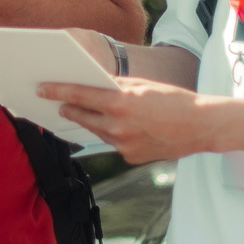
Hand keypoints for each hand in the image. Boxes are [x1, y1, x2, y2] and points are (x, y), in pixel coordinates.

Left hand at [41, 77, 224, 165]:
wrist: (201, 126)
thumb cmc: (174, 101)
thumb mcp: (144, 86)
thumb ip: (117, 86)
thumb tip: (94, 86)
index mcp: (120, 102)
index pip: (79, 95)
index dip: (57, 92)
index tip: (42, 89)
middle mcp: (118, 126)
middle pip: (83, 116)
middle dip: (70, 109)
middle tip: (57, 103)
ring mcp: (123, 145)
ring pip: (97, 131)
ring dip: (91, 121)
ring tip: (83, 113)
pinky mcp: (130, 157)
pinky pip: (114, 144)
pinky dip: (113, 134)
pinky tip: (120, 127)